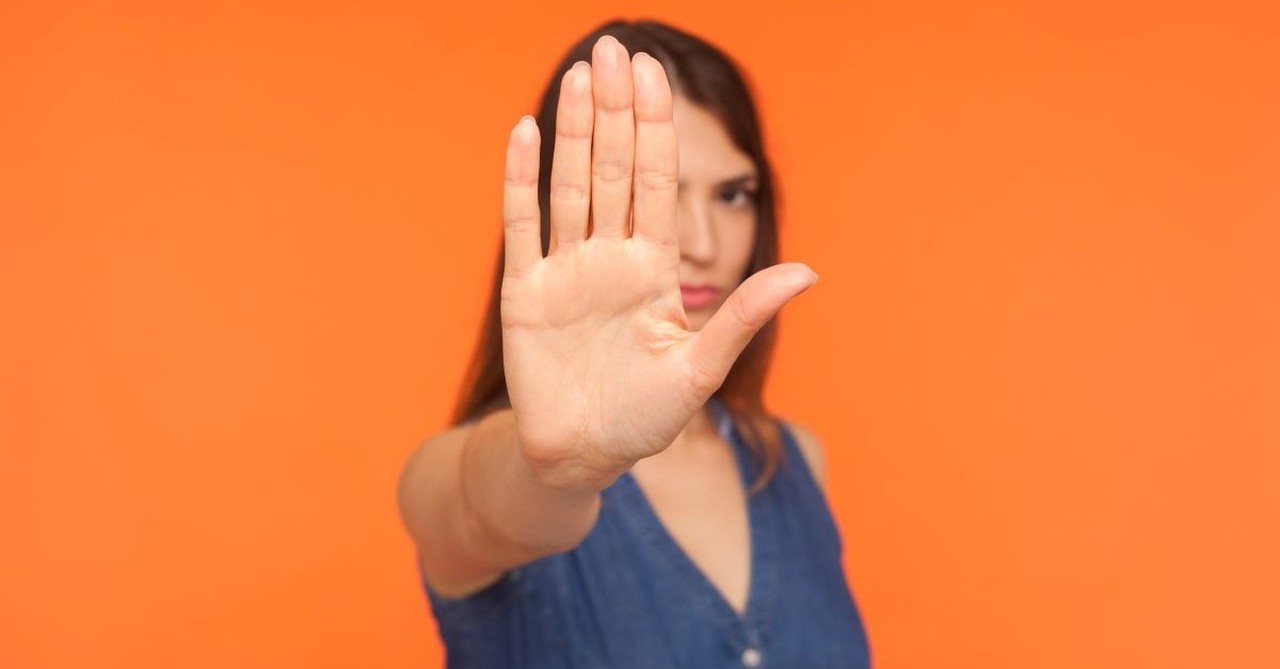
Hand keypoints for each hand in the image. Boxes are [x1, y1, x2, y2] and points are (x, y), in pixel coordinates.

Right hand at [499, 35, 817, 486]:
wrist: (584, 456)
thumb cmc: (646, 418)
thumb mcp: (702, 369)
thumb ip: (744, 316)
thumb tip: (808, 272)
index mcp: (654, 270)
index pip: (655, 184)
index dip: (654, 129)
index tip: (657, 75)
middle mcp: (609, 258)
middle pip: (612, 169)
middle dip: (615, 111)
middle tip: (617, 49)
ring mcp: (565, 271)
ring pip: (571, 185)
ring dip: (573, 130)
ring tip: (581, 74)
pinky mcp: (525, 292)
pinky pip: (522, 225)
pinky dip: (521, 180)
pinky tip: (525, 131)